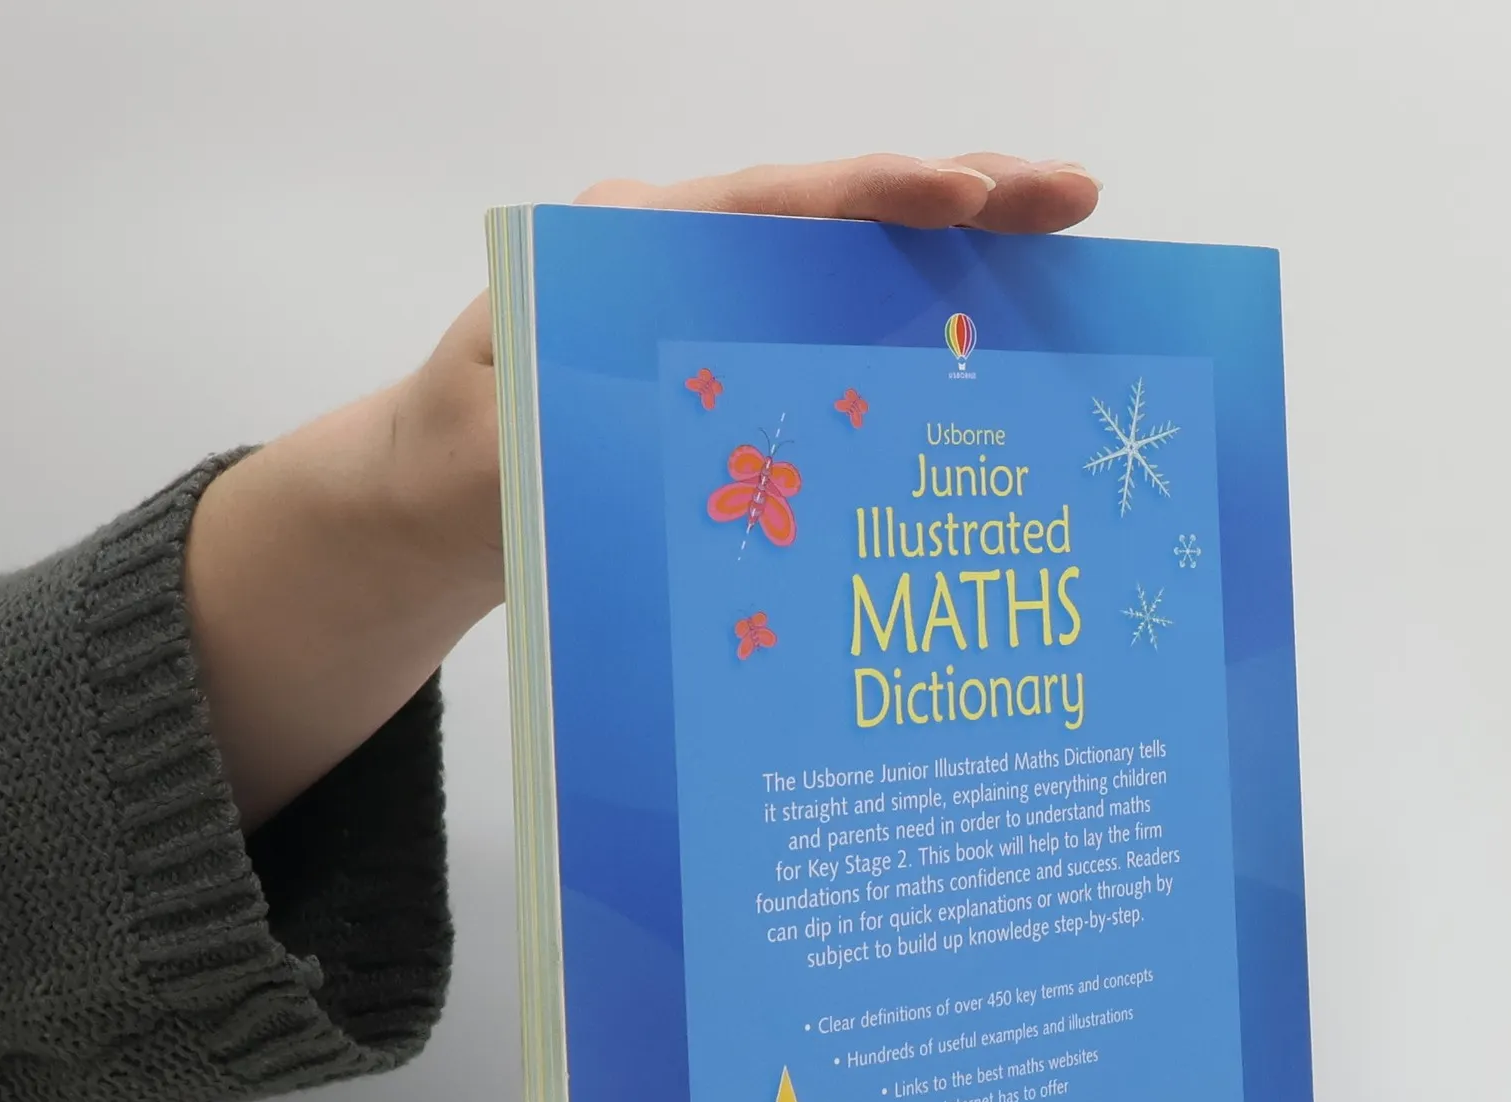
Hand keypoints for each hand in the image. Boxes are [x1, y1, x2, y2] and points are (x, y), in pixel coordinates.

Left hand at [185, 154, 1100, 828]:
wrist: (439, 501)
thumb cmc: (459, 461)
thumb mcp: (496, 444)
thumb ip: (566, 419)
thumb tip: (677, 424)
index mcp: (631, 245)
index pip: (769, 203)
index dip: (871, 196)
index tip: (959, 192)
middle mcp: (693, 261)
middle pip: (840, 218)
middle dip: (960, 201)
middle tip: (1070, 197)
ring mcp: (730, 316)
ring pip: (859, 274)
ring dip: (963, 266)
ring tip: (1069, 255)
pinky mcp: (750, 375)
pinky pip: (848, 341)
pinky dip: (925, 336)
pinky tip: (1001, 356)